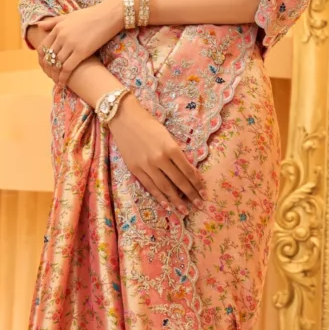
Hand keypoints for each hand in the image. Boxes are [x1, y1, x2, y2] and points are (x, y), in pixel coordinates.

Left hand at [33, 0, 122, 81]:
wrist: (108, 15)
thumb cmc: (90, 15)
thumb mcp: (69, 16)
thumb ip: (53, 22)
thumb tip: (38, 26)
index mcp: (58, 28)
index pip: (43, 47)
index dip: (42, 60)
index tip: (45, 67)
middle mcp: (61, 36)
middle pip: (48, 57)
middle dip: (48, 69)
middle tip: (51, 76)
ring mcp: (70, 44)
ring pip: (56, 64)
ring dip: (55, 75)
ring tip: (57, 81)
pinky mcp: (81, 52)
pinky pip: (67, 68)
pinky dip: (63, 77)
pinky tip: (63, 83)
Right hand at [108, 96, 204, 210]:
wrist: (125, 119)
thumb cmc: (149, 124)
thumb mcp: (167, 136)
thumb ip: (177, 153)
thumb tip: (188, 171)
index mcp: (171, 148)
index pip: (188, 170)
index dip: (197, 183)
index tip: (204, 192)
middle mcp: (160, 158)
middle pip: (179, 181)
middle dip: (191, 194)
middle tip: (200, 205)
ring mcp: (146, 165)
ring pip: (165, 187)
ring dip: (176, 200)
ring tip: (185, 210)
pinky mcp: (135, 169)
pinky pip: (150, 186)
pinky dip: (159, 197)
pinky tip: (167, 205)